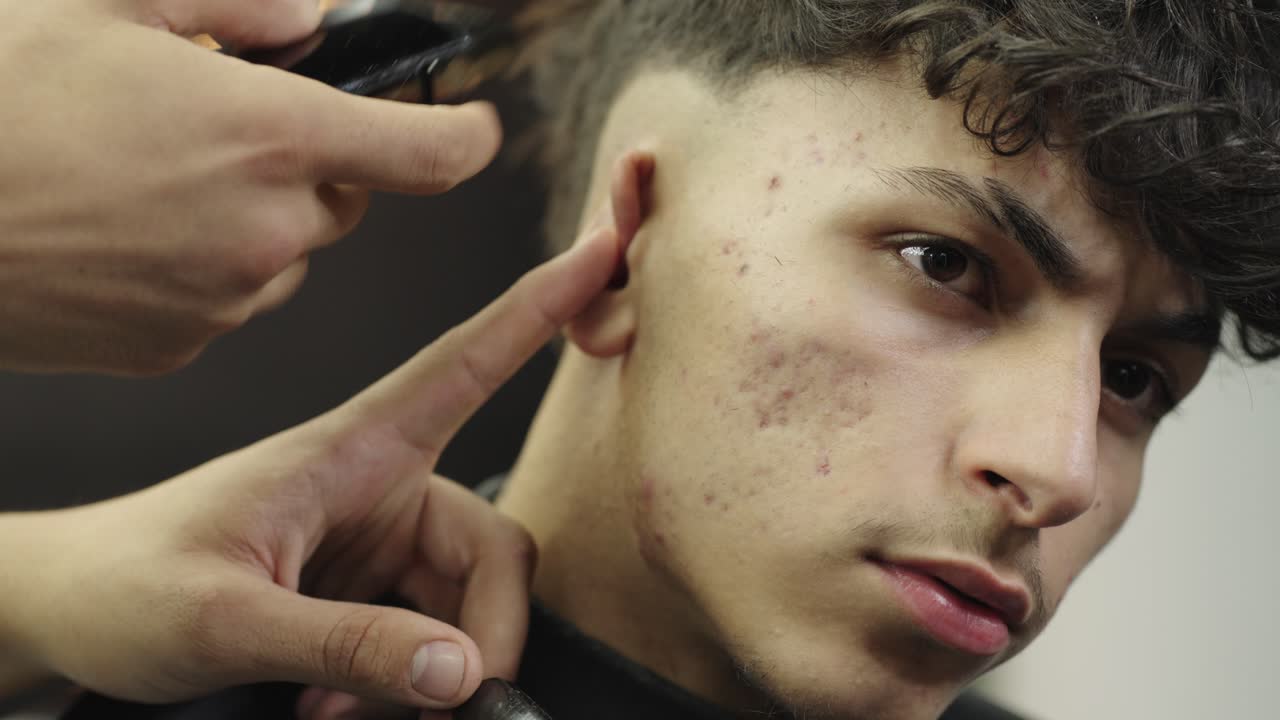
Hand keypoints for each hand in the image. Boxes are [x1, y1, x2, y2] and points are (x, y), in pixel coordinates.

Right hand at [0, 0, 500, 374]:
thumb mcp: (109, 2)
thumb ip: (239, 1)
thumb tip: (311, 18)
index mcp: (270, 135)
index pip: (427, 153)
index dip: (464, 137)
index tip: (474, 129)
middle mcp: (266, 228)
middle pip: (344, 201)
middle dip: (310, 164)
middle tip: (224, 130)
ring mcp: (224, 297)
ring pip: (286, 256)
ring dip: (255, 220)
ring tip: (157, 183)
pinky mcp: (178, 345)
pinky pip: (228, 300)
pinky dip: (205, 268)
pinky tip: (129, 235)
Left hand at [0, 222, 620, 713]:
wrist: (78, 613)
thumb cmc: (127, 583)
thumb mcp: (225, 618)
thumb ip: (348, 642)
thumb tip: (459, 670)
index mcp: (351, 450)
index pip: (464, 365)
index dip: (539, 309)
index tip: (600, 256)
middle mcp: (382, 487)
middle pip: (492, 550)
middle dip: (483, 634)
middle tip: (447, 703)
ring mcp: (381, 542)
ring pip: (469, 604)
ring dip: (433, 672)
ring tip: (347, 706)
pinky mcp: (372, 590)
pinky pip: (433, 636)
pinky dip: (407, 683)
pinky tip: (343, 702)